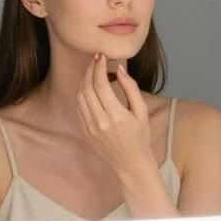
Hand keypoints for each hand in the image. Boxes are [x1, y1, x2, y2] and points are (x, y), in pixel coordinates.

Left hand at [75, 54, 153, 176]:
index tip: (101, 56)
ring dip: (84, 80)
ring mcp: (90, 128)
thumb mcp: (141, 111)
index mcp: (116, 116)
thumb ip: (131, 88)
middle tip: (95, 59)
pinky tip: (90, 87)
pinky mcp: (85, 131)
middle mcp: (100, 122)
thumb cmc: (140, 136)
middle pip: (87, 88)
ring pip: (80, 96)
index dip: (99, 67)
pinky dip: (82, 93)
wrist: (131, 163)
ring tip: (92, 71)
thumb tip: (120, 68)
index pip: (101, 84)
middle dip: (89, 70)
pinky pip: (78, 107)